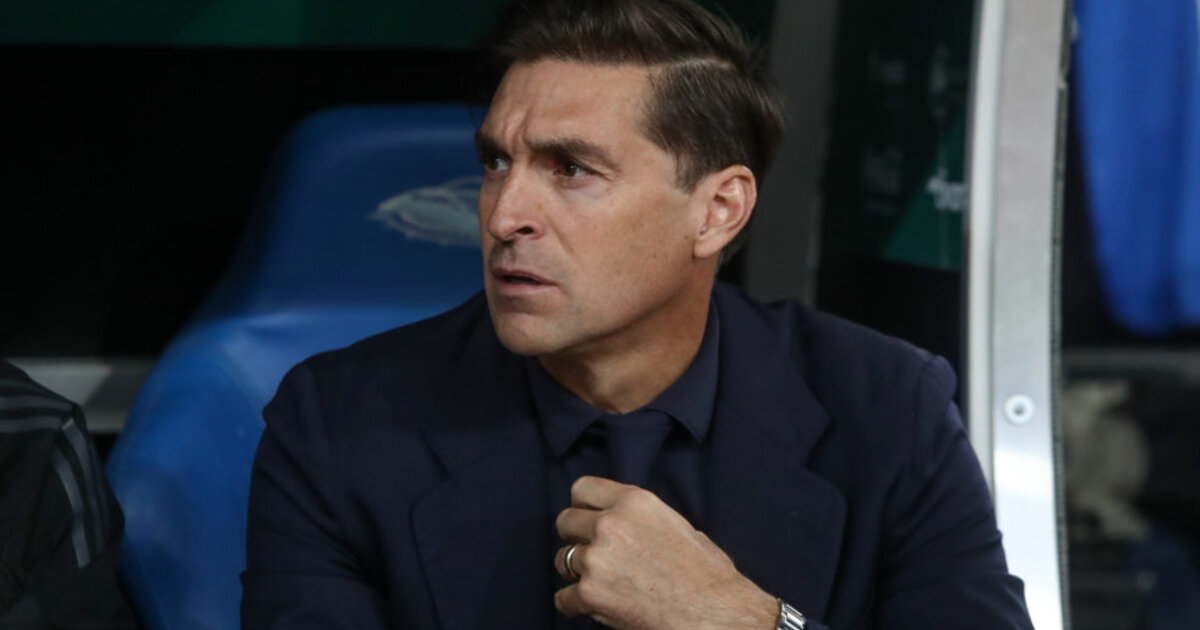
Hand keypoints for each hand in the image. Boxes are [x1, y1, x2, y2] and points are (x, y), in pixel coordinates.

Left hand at [553, 476, 777, 629]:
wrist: (716, 613)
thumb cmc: (707, 574)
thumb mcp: (677, 524)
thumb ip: (640, 518)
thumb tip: (621, 523)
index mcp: (634, 501)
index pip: (582, 489)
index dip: (583, 507)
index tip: (587, 520)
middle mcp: (611, 524)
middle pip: (565, 522)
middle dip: (576, 539)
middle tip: (593, 555)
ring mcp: (596, 559)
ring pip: (561, 560)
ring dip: (576, 572)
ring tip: (602, 583)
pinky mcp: (590, 593)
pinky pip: (563, 598)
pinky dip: (576, 605)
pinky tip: (596, 607)